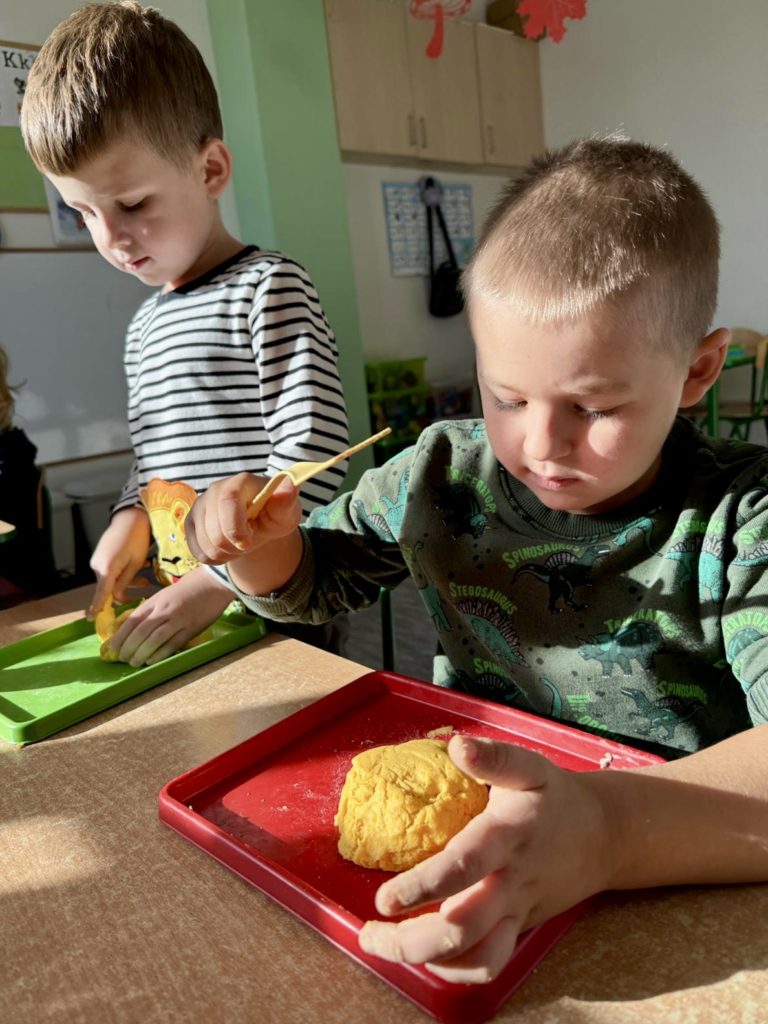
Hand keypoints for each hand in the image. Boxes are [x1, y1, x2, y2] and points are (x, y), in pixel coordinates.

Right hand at [87, 507, 150, 617]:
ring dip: (128, 578)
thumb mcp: (135, 564)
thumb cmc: (137, 540)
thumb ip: (126, 582)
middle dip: (126, 588)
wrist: (130, 518)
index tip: (92, 619)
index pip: (101, 594)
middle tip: (145, 583)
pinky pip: (111, 570)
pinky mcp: (101, 556)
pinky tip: (137, 562)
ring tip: (144, 568)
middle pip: (109, 587)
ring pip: (112, 578)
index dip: (97, 607)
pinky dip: (123, 570)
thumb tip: (118, 597)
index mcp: (106, 569)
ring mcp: (98, 560)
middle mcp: (97, 566)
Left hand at [104, 566, 233, 665]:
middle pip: (140, 632)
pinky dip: (159, 654)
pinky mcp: (191, 629)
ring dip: (141, 654)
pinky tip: (151, 661)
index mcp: (155, 602)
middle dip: (128, 648)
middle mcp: (164, 611)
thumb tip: (132, 628)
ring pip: (154, 640)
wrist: (212, 584)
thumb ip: (150, 610)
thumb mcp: (164, 596)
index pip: (132, 621)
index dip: (120, 636)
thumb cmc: (186, 591)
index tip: (112, 648)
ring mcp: (178, 620)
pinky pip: (172, 644)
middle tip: (122, 659)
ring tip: (134, 663)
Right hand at [185, 472, 301, 564]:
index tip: (249, 543)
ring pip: (205, 544)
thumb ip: (287, 502)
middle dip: (235, 546)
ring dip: (226, 553)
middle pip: (214, 531)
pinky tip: (227, 548)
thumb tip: (289, 484)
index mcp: (240, 482)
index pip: (226, 502)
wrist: (260, 522)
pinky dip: (214, 558)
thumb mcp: (287, 512)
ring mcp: (200, 505)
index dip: (235, 528)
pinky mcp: (190, 521)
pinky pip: (197, 551)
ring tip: (240, 544)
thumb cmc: (275, 515)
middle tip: (250, 543)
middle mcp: (215, 489)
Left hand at [358, 735, 612, 983]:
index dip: (422, 887)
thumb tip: (458, 746)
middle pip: (463, 930)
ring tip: (386, 946)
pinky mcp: (520, 928)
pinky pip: (489, 963)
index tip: (384, 899)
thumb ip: (494, 757)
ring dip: (427, 961)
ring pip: (477, 958)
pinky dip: (454, 968)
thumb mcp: (530, 767)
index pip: (464, 868)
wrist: (603, 836)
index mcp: (508, 838)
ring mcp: (517, 912)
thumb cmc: (555, 798)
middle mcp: (511, 883)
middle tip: (369, 933)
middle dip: (411, 941)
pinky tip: (425, 953)